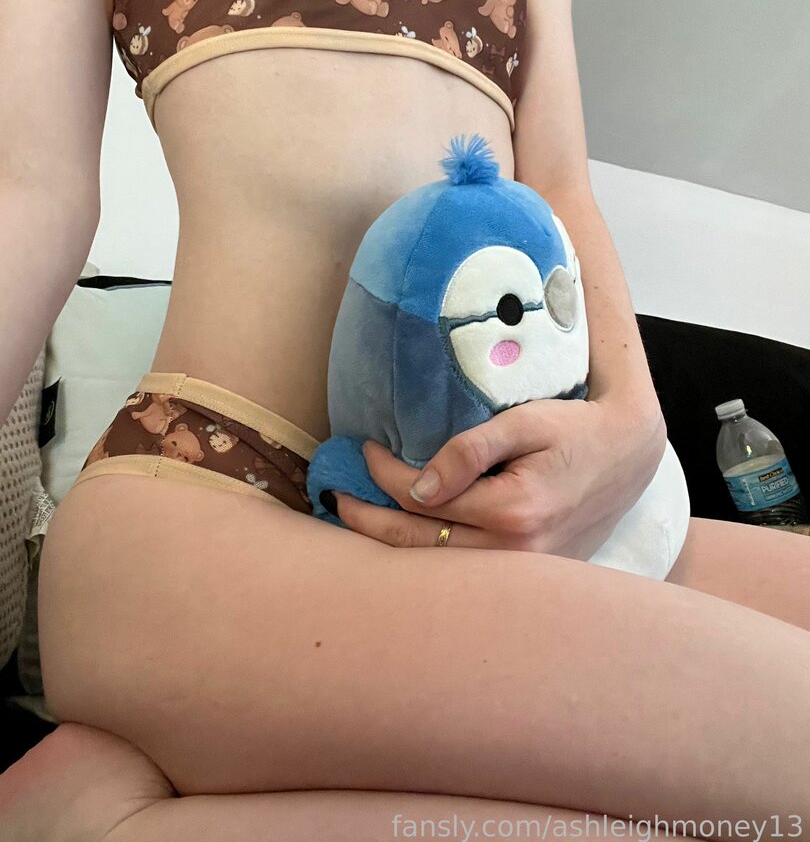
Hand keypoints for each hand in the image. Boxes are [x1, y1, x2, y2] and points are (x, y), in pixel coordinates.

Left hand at [333, 396, 666, 558]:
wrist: (629, 456)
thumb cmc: (576, 430)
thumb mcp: (524, 423)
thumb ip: (470, 450)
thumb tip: (415, 485)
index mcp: (513, 512)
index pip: (422, 498)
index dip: (383, 473)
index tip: (364, 448)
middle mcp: (515, 555)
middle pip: (419, 545)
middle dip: (368, 520)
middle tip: (334, 497)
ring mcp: (522, 574)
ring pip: (435, 568)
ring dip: (389, 546)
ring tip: (353, 523)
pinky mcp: (527, 576)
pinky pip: (462, 572)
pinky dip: (425, 558)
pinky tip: (401, 541)